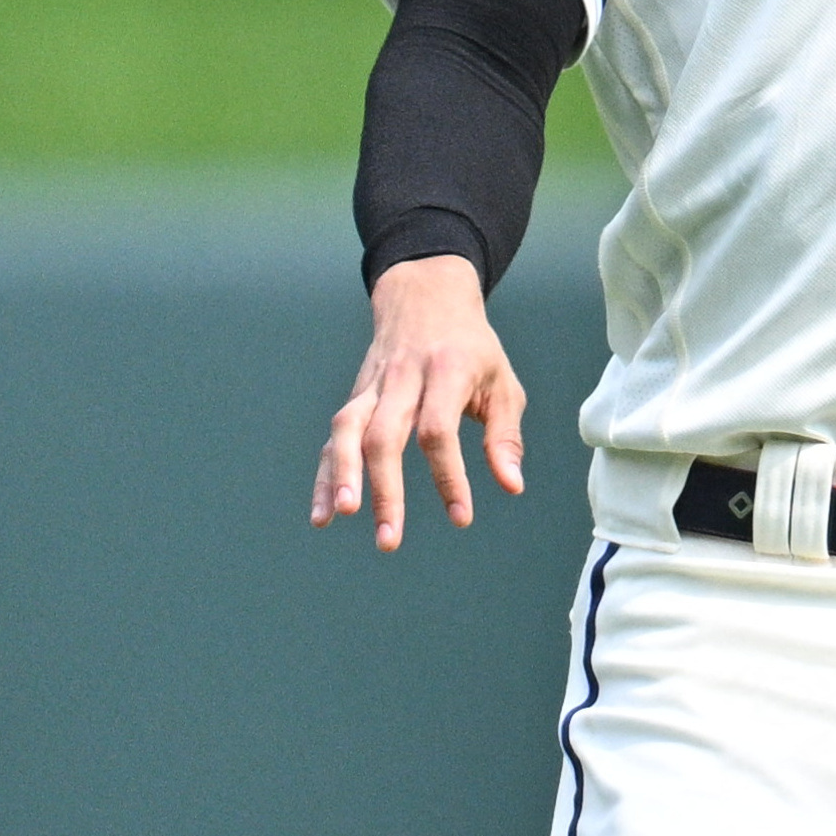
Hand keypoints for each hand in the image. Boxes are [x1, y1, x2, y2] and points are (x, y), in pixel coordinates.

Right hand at [311, 255, 527, 552]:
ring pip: (348, 430)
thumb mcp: (502, 384)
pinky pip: (333, 437)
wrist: (425, 296)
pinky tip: (324, 515)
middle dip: (385, 489)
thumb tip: (511, 487)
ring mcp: (372, 386)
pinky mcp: (356, 397)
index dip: (448, 476)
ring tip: (344, 517)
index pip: (438, 430)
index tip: (461, 518)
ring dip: (342, 476)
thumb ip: (505, 437)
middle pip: (384, 435)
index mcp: (446, 371)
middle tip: (390, 539)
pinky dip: (325, 476)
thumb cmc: (472, 348)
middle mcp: (402, 378)